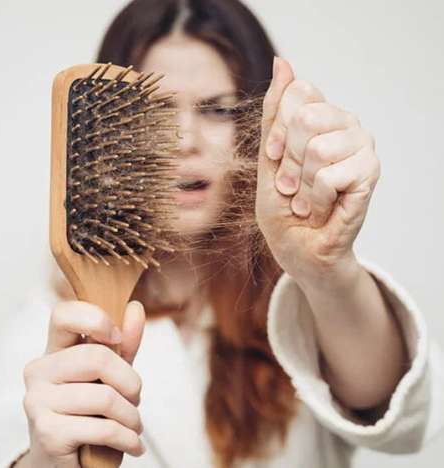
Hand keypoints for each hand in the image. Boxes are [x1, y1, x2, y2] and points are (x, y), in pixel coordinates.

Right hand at [22, 301, 145, 467]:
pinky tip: (131, 444)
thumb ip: (124, 343)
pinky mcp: (47, 431)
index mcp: (54, 350)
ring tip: (132, 425)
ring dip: (131, 416)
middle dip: (130, 382)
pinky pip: (103, 428)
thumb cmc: (89, 410)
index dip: (95, 319)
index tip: (116, 337)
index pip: (63, 314)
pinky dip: (128, 438)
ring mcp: (38, 401)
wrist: (64, 462)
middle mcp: (40, 371)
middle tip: (134, 398)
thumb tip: (135, 307)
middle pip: (96, 357)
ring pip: (105, 396)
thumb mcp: (111, 373)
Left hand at [256, 57, 379, 282]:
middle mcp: (345, 124)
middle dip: (288, 163)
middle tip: (292, 187)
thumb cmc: (283, 208)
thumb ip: (275, 115)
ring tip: (307, 201)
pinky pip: (329, 175)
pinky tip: (322, 210)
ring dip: (302, 186)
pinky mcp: (369, 173)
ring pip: (318, 148)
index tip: (275, 159)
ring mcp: (361, 146)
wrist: (298, 249)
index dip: (278, 131)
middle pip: (306, 117)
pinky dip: (316, 200)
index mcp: (321, 116)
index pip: (298, 92)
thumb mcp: (268, 159)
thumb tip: (283, 63)